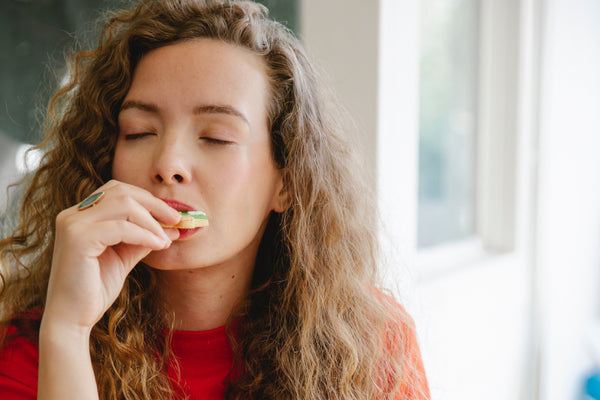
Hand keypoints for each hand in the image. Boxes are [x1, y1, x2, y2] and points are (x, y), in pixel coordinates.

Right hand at [42, 180, 180, 331]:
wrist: (71, 319)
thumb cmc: (95, 289)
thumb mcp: (124, 257)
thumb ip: (142, 238)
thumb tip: (171, 226)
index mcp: (80, 215)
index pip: (118, 191)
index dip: (148, 200)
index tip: (172, 216)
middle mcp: (72, 215)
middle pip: (121, 191)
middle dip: (154, 204)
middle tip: (176, 219)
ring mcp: (72, 224)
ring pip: (124, 204)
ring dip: (152, 221)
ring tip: (167, 239)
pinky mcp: (78, 238)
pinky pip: (122, 227)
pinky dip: (145, 234)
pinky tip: (159, 245)